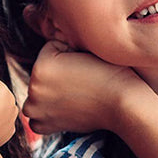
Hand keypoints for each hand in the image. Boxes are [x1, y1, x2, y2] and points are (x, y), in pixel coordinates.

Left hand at [23, 41, 143, 134]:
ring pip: (38, 93)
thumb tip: (46, 33)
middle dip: (57, 74)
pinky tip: (68, 108)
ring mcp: (37, 109)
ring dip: (49, 94)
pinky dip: (49, 114)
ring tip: (76, 94)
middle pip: (42, 72)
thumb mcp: (84, 46)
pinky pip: (38, 116)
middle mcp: (33, 88)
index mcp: (40, 66)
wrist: (123, 103)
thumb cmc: (109, 73)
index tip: (85, 64)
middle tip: (82, 80)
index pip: (49, 51)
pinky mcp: (44, 125)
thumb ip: (63, 41)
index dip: (69, 54)